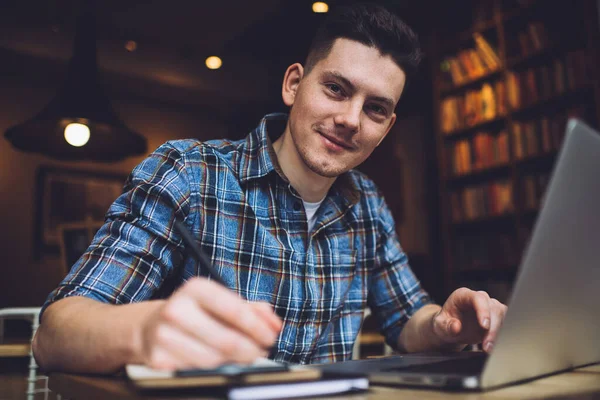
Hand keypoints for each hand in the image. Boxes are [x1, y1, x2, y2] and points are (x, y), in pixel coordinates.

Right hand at [138, 277, 281, 369]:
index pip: (234, 310)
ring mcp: (164, 335)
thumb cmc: (196, 313)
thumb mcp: (222, 302)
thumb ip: (253, 309)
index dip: (257, 328)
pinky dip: (212, 369)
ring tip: (239, 355)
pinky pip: (197, 371)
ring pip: (214, 360)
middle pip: (226, 341)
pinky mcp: (158, 359)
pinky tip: (216, 360)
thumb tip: (275, 324)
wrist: (151, 327)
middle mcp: (176, 309)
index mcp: (196, 289)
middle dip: (251, 350)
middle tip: (261, 352)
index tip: (270, 337)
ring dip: (233, 362)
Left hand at [432, 288, 506, 352]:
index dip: (483, 311)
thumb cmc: (444, 323)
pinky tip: (494, 346)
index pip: (478, 298)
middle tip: (486, 345)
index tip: (484, 326)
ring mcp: (489, 307)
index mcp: (463, 295)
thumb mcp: (440, 325)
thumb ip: (446, 325)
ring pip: (502, 316)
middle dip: (492, 328)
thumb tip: (456, 327)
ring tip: (489, 348)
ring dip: (498, 334)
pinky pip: (505, 324)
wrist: (450, 329)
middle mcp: (479, 298)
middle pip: (493, 308)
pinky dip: (502, 336)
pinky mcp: (496, 317)